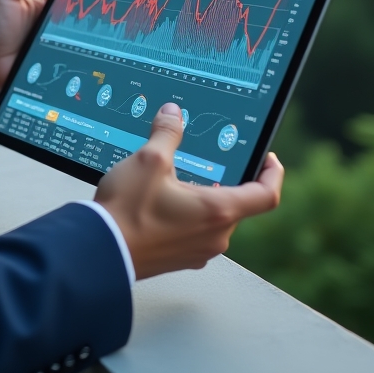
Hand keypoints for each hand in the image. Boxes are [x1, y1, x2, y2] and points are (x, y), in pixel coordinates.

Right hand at [95, 102, 283, 279]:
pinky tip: (161, 201)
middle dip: (224, 179)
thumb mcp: (149, 160)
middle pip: (237, 204)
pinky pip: (195, 232)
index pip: (266, 195)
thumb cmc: (127, 212)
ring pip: (214, 218)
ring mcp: (198, 251)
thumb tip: (173, 114)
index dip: (273, 173)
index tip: (268, 159)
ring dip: (202, 197)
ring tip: (175, 180)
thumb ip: (166, 134)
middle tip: (206, 160)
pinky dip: (187, 214)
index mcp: (217, 211)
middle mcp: (215, 236)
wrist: (101, 251)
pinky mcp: (180, 258)